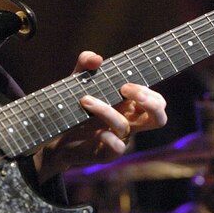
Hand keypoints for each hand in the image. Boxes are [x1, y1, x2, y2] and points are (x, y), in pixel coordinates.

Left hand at [36, 51, 167, 180]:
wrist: (54, 134)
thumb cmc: (73, 106)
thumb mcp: (77, 81)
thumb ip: (85, 65)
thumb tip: (96, 58)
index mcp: (129, 106)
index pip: (155, 100)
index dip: (148, 92)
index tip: (125, 83)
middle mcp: (128, 123)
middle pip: (159, 118)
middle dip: (150, 102)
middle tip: (124, 89)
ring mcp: (118, 139)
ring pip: (125, 126)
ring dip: (106, 110)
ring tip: (84, 99)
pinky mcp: (105, 153)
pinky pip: (116, 147)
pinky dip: (108, 137)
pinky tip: (96, 131)